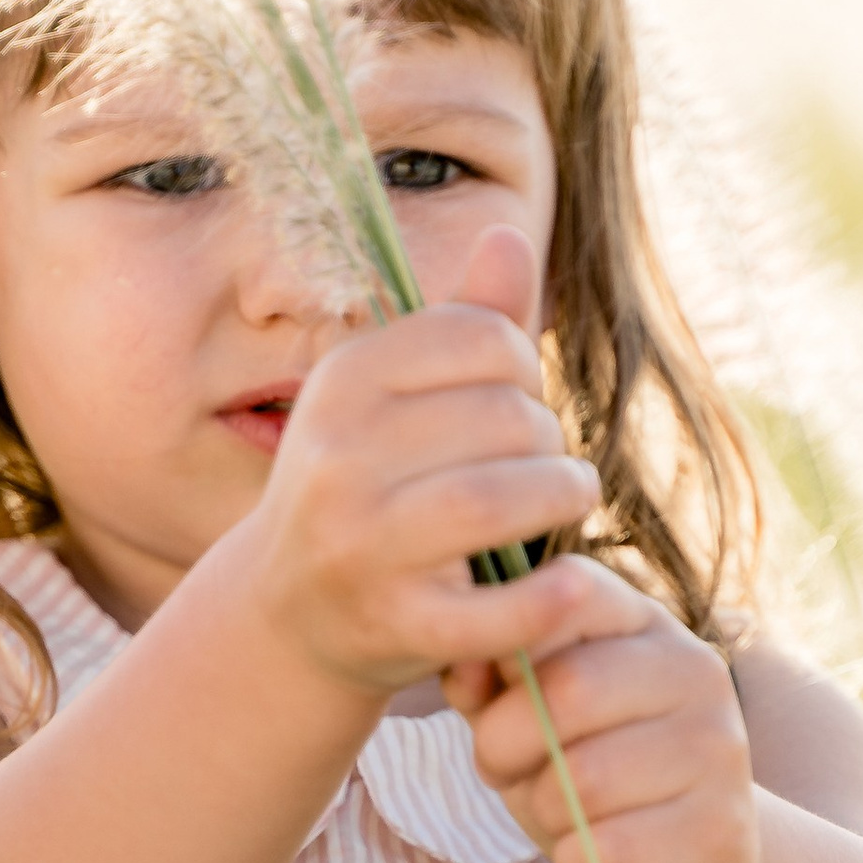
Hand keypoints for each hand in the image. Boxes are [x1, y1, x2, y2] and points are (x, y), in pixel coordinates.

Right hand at [237, 229, 600, 696]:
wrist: (290, 614)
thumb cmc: (368, 484)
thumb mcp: (397, 396)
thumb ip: (466, 322)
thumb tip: (510, 236)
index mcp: (342, 381)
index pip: (484, 339)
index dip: (525, 366)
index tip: (518, 402)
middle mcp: (338, 458)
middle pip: (507, 418)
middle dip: (547, 439)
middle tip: (545, 465)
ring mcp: (362, 547)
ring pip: (508, 499)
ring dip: (563, 498)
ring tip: (564, 501)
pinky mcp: (395, 626)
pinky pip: (504, 608)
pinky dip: (555, 596)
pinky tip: (572, 582)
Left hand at [444, 560, 761, 862]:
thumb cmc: (592, 777)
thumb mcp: (529, 721)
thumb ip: (489, 685)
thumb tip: (461, 664)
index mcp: (646, 625)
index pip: (574, 589)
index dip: (508, 646)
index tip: (493, 697)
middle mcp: (696, 671)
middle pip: (568, 690)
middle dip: (505, 744)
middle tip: (500, 769)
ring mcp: (719, 749)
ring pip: (585, 780)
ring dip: (544, 811)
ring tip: (560, 816)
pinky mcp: (722, 831)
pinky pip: (610, 852)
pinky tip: (594, 860)